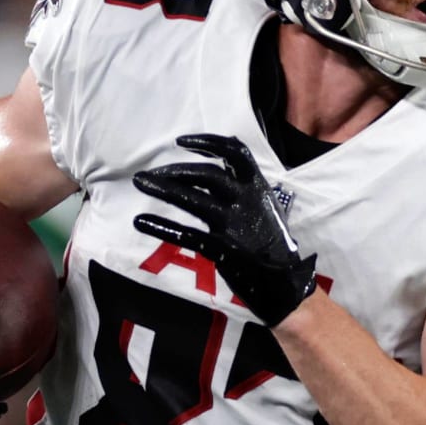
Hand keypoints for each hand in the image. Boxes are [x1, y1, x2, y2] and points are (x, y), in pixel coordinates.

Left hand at [133, 134, 316, 325]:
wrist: (285, 282)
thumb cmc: (272, 242)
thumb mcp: (265, 206)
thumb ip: (245, 185)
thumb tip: (226, 161)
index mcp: (258, 186)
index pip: (235, 152)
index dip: (209, 143)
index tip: (181, 142)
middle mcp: (245, 200)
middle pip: (206, 174)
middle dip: (175, 169)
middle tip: (149, 174)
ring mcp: (233, 224)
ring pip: (193, 199)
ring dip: (164, 189)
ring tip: (140, 183)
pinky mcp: (222, 248)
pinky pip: (186, 234)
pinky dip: (161, 226)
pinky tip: (140, 221)